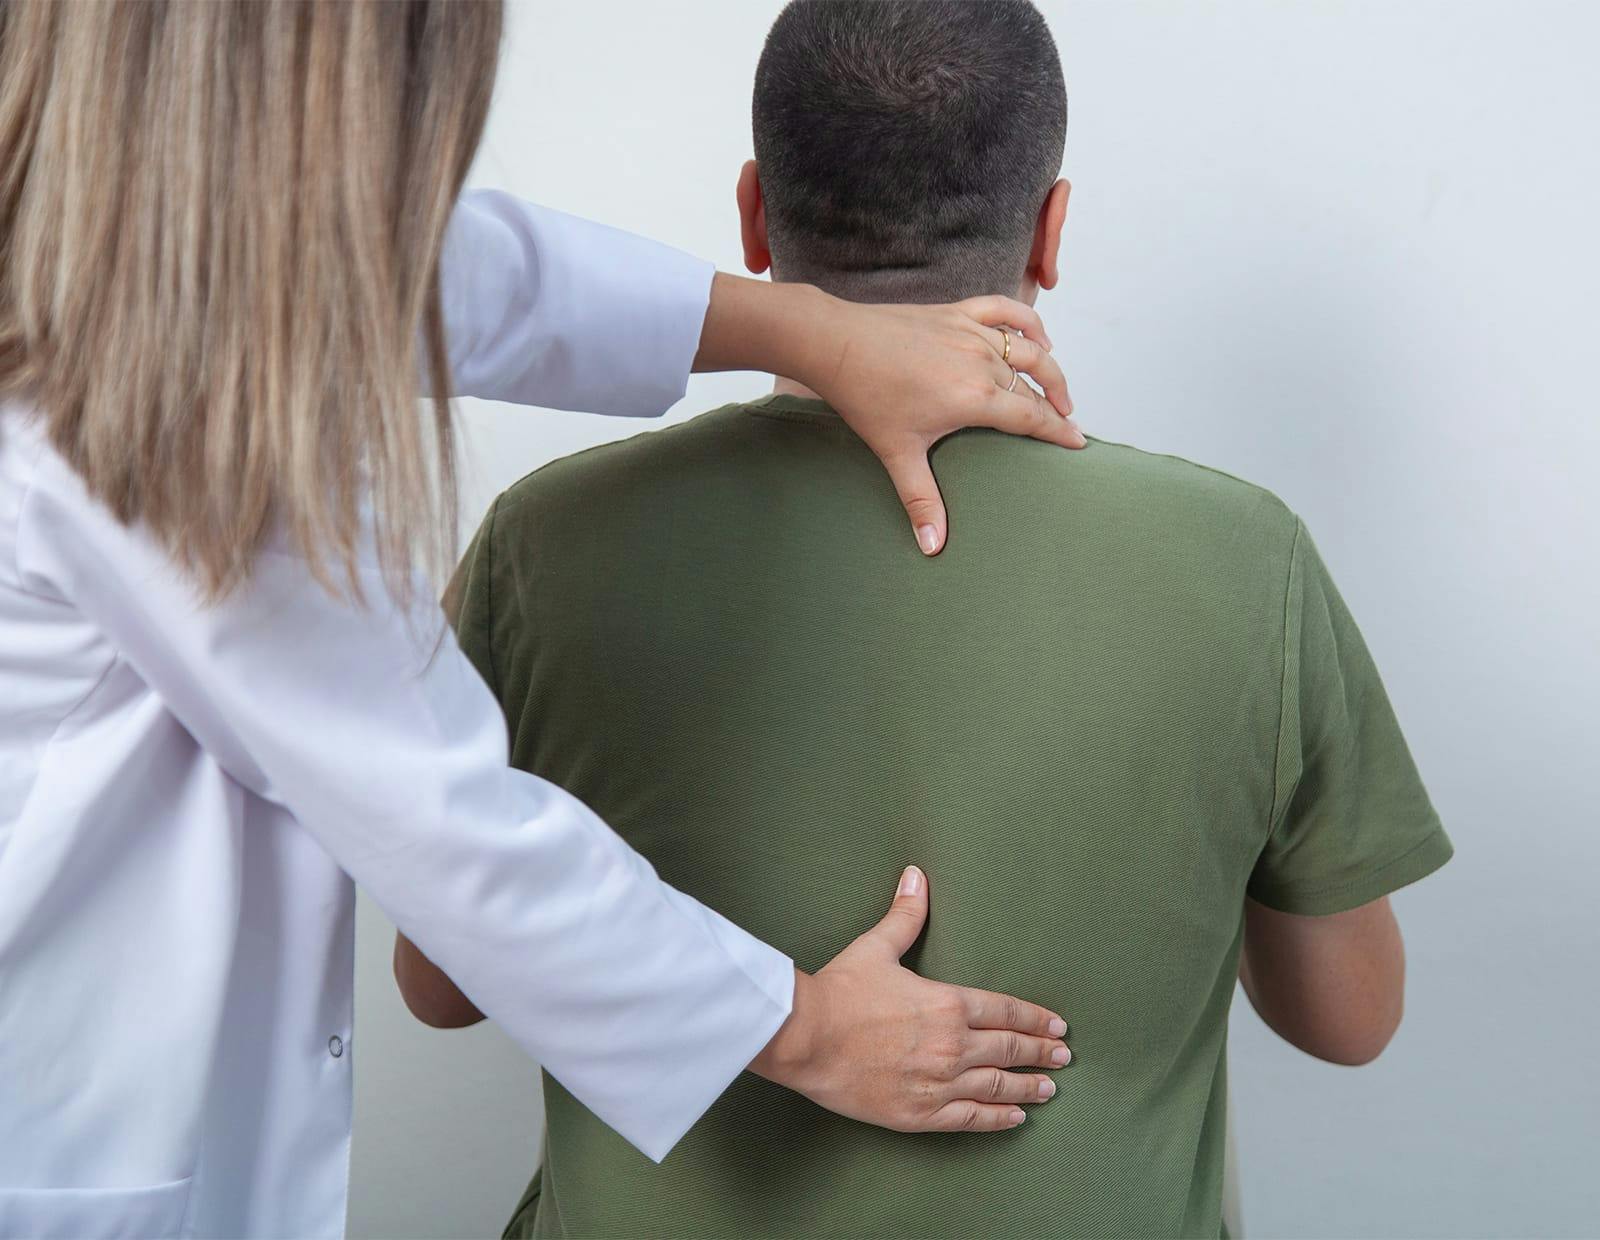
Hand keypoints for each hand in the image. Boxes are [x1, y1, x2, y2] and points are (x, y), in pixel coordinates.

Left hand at [692, 276, 1083, 556]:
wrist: (837, 344)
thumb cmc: (866, 396)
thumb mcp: (897, 453)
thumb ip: (921, 500)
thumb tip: (933, 546)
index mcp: (974, 398)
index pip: (1031, 416)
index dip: (1058, 431)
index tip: (1077, 442)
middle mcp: (981, 362)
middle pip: (1036, 383)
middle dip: (1057, 404)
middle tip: (1067, 421)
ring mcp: (970, 333)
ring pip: (1028, 349)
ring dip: (1049, 369)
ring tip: (1058, 390)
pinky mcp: (956, 313)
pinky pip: (1004, 311)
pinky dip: (1027, 322)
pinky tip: (1038, 338)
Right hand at [749, 865, 1070, 1132]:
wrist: (805, 1037)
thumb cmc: (839, 991)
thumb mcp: (876, 947)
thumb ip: (905, 916)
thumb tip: (917, 877)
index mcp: (947, 1004)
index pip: (1005, 1011)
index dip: (1035, 1019)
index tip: (1057, 1026)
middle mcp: (952, 1046)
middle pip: (1010, 1049)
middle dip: (1041, 1053)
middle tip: (1063, 1057)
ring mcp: (938, 1083)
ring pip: (997, 1086)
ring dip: (1027, 1087)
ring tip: (1049, 1089)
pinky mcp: (919, 1114)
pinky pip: (970, 1119)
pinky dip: (997, 1118)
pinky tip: (1015, 1118)